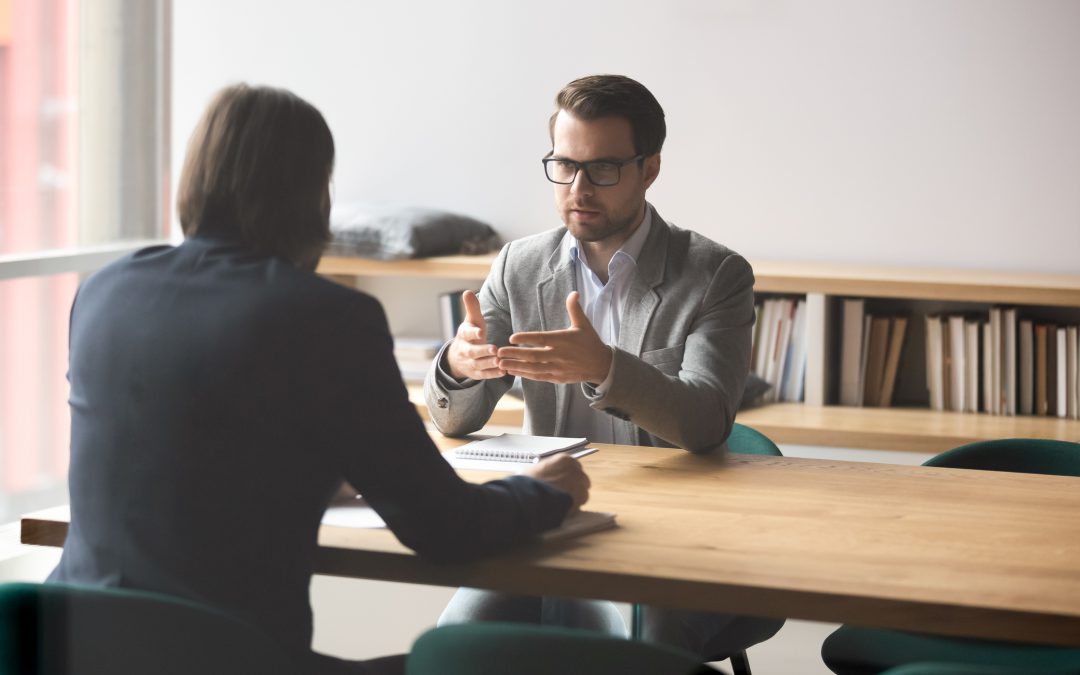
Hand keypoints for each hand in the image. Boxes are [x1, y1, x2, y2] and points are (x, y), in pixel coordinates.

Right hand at [446, 290, 504, 380]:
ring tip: (500, 361)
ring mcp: (469, 363)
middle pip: (472, 352)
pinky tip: (504, 371)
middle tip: (494, 349)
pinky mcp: (476, 373)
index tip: (480, 332)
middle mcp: (465, 350)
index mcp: (464, 335)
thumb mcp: (471, 321)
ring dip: (489, 363)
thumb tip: (468, 291)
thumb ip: (472, 308)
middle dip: (482, 351)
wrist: (458, 356)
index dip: (473, 333)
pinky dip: (493, 374)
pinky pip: (484, 375)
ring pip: (478, 364)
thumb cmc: (471, 333)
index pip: (466, 333)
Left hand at [497, 291, 611, 384]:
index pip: (541, 339)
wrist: (601, 365)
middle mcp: (559, 355)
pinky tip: (513, 371)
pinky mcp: (557, 378)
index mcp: (563, 340)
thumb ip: (575, 309)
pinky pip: (538, 377)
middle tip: (499, 352)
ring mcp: (558, 368)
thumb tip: (574, 292)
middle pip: (534, 355)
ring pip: (534, 368)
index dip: (526, 339)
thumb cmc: (590, 342)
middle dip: (515, 354)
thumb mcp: (583, 324)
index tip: (511, 338)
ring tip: (501, 363)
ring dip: (516, 366)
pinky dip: (525, 374)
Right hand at [524, 453, 589, 510]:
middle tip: (562, 493)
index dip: (566, 476)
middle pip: (580, 477)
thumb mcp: (532, 471)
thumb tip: (537, 476)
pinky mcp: (583, 495)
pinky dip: (575, 505)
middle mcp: (574, 468)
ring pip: (582, 490)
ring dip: (574, 496)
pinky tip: (564, 508)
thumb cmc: (528, 484)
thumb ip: (542, 471)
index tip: (562, 482)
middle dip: (573, 485)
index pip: (572, 466)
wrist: (531, 498)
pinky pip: (582, 501)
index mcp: (563, 459)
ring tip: (562, 502)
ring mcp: (580, 481)